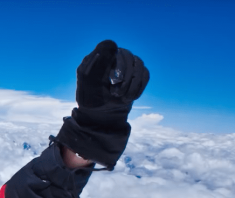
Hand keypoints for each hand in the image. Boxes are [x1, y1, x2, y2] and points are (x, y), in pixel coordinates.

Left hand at [57, 40, 149, 168]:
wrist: (101, 116)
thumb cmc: (91, 100)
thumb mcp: (89, 83)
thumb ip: (98, 63)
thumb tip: (113, 44)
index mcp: (97, 58)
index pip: (109, 46)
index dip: (114, 62)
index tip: (113, 80)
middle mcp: (112, 58)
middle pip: (127, 55)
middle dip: (124, 77)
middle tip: (116, 94)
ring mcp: (125, 66)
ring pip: (139, 64)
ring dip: (132, 84)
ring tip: (122, 98)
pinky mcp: (135, 75)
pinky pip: (145, 73)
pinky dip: (139, 87)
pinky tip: (130, 97)